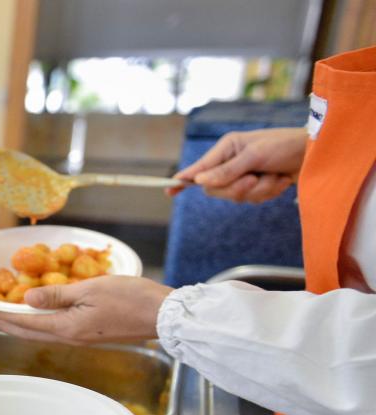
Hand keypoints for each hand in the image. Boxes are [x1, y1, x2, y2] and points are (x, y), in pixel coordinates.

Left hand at [0, 275, 173, 344]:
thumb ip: (57, 294)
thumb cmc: (131, 298)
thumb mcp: (90, 289)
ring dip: (20, 324)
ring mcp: (82, 338)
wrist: (164, 316)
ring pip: (42, 332)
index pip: (26, 322)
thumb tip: (27, 298)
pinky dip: (39, 324)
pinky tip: (37, 317)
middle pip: (29, 332)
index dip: (2, 315)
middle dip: (5, 323)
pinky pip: (57, 330)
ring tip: (4, 316)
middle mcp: (71, 337)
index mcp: (67, 327)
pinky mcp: (92, 334)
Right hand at [166, 127, 306, 202]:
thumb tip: (200, 183)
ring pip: (235, 197)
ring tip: (274, 176)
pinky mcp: (257, 187)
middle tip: (254, 179)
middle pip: (215, 189)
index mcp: (226, 149)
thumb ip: (227, 171)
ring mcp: (243, 176)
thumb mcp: (255, 156)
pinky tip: (280, 180)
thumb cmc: (284, 146)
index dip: (183, 180)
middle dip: (236, 188)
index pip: (199, 168)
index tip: (168, 189)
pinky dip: (268, 192)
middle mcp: (231, 163)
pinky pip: (252, 200)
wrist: (314, 154)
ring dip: (258, 190)